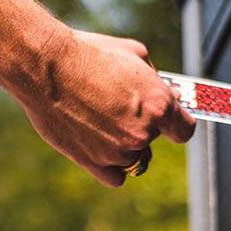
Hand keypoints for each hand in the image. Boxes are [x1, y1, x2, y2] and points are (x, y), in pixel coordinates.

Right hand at [13, 28, 195, 186]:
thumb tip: (162, 93)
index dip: (176, 123)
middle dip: (143, 124)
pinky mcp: (94, 163)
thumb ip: (154, 80)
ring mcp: (118, 151)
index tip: (169, 121)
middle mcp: (143, 132)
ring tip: (100, 119)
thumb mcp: (135, 54)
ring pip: (134, 157)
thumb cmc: (88, 55)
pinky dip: (112, 165)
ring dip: (124, 143)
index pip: (184, 130)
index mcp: (159, 106)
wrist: (46, 67)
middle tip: (117, 105)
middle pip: (155, 139)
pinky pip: (117, 176)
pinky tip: (100, 144)